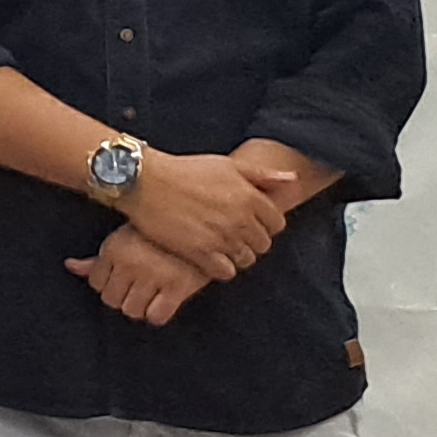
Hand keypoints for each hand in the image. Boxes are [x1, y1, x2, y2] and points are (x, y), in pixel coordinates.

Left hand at [70, 224, 213, 325]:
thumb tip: (70, 266)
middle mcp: (131, 263)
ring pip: (131, 310)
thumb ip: (98, 257)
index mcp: (114, 248)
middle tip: (137, 286)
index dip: (108, 283)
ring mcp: (154, 275)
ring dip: (139, 306)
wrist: (202, 223)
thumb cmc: (159, 231)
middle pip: (111, 300)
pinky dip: (158, 313)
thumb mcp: (124, 237)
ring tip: (151, 293)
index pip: (95, 283)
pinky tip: (164, 301)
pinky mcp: (178, 286)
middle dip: (122, 296)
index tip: (123, 277)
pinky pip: (156, 316)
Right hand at [118, 149, 284, 278]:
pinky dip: (220, 268)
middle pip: (262, 244)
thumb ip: (262, 175)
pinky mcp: (199, 252)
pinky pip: (225, 272)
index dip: (264, 224)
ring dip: (235, 256)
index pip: (276, 223)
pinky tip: (208, 257)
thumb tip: (291, 180)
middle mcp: (240, 219)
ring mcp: (221, 237)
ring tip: (219, 247)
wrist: (144, 181)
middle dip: (250, 241)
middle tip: (231, 235)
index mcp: (250, 197)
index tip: (248, 223)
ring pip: (246, 260)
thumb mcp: (227, 165)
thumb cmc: (184, 170)